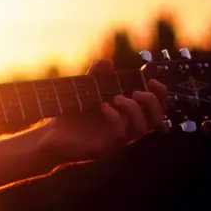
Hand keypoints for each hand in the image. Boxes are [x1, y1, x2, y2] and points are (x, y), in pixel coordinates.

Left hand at [39, 58, 169, 162]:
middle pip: (157, 120)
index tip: (151, 80)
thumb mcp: (85, 91)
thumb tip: (108, 62)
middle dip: (152, 102)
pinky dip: (115, 117)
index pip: (156, 109)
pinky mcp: (104, 147)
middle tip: (136, 92)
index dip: (160, 95)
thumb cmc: (71, 116)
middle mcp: (125, 129)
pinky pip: (120, 134)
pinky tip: (103, 107)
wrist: (50, 136)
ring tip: (117, 98)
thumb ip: (96, 75)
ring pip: (142, 128)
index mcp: (126, 117)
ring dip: (134, 109)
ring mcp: (116, 140)